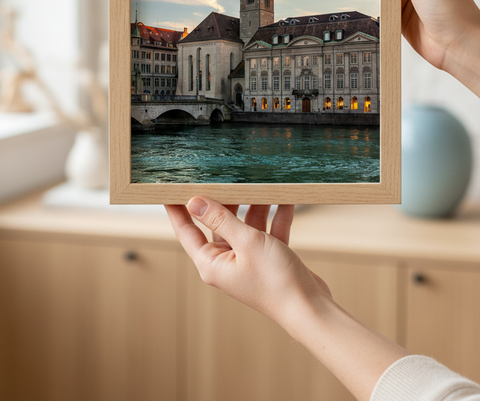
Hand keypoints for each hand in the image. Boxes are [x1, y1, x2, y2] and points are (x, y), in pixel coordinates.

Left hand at [166, 199, 406, 400]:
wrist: (310, 307)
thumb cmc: (275, 282)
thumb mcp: (246, 242)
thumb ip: (221, 219)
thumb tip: (194, 202)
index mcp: (212, 263)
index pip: (186, 231)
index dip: (177, 209)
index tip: (169, 188)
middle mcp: (226, 261)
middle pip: (218, 222)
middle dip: (227, 198)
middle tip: (225, 173)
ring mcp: (247, 259)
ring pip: (246, 223)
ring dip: (257, 205)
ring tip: (263, 182)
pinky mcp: (267, 257)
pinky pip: (268, 230)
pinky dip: (276, 215)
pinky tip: (286, 198)